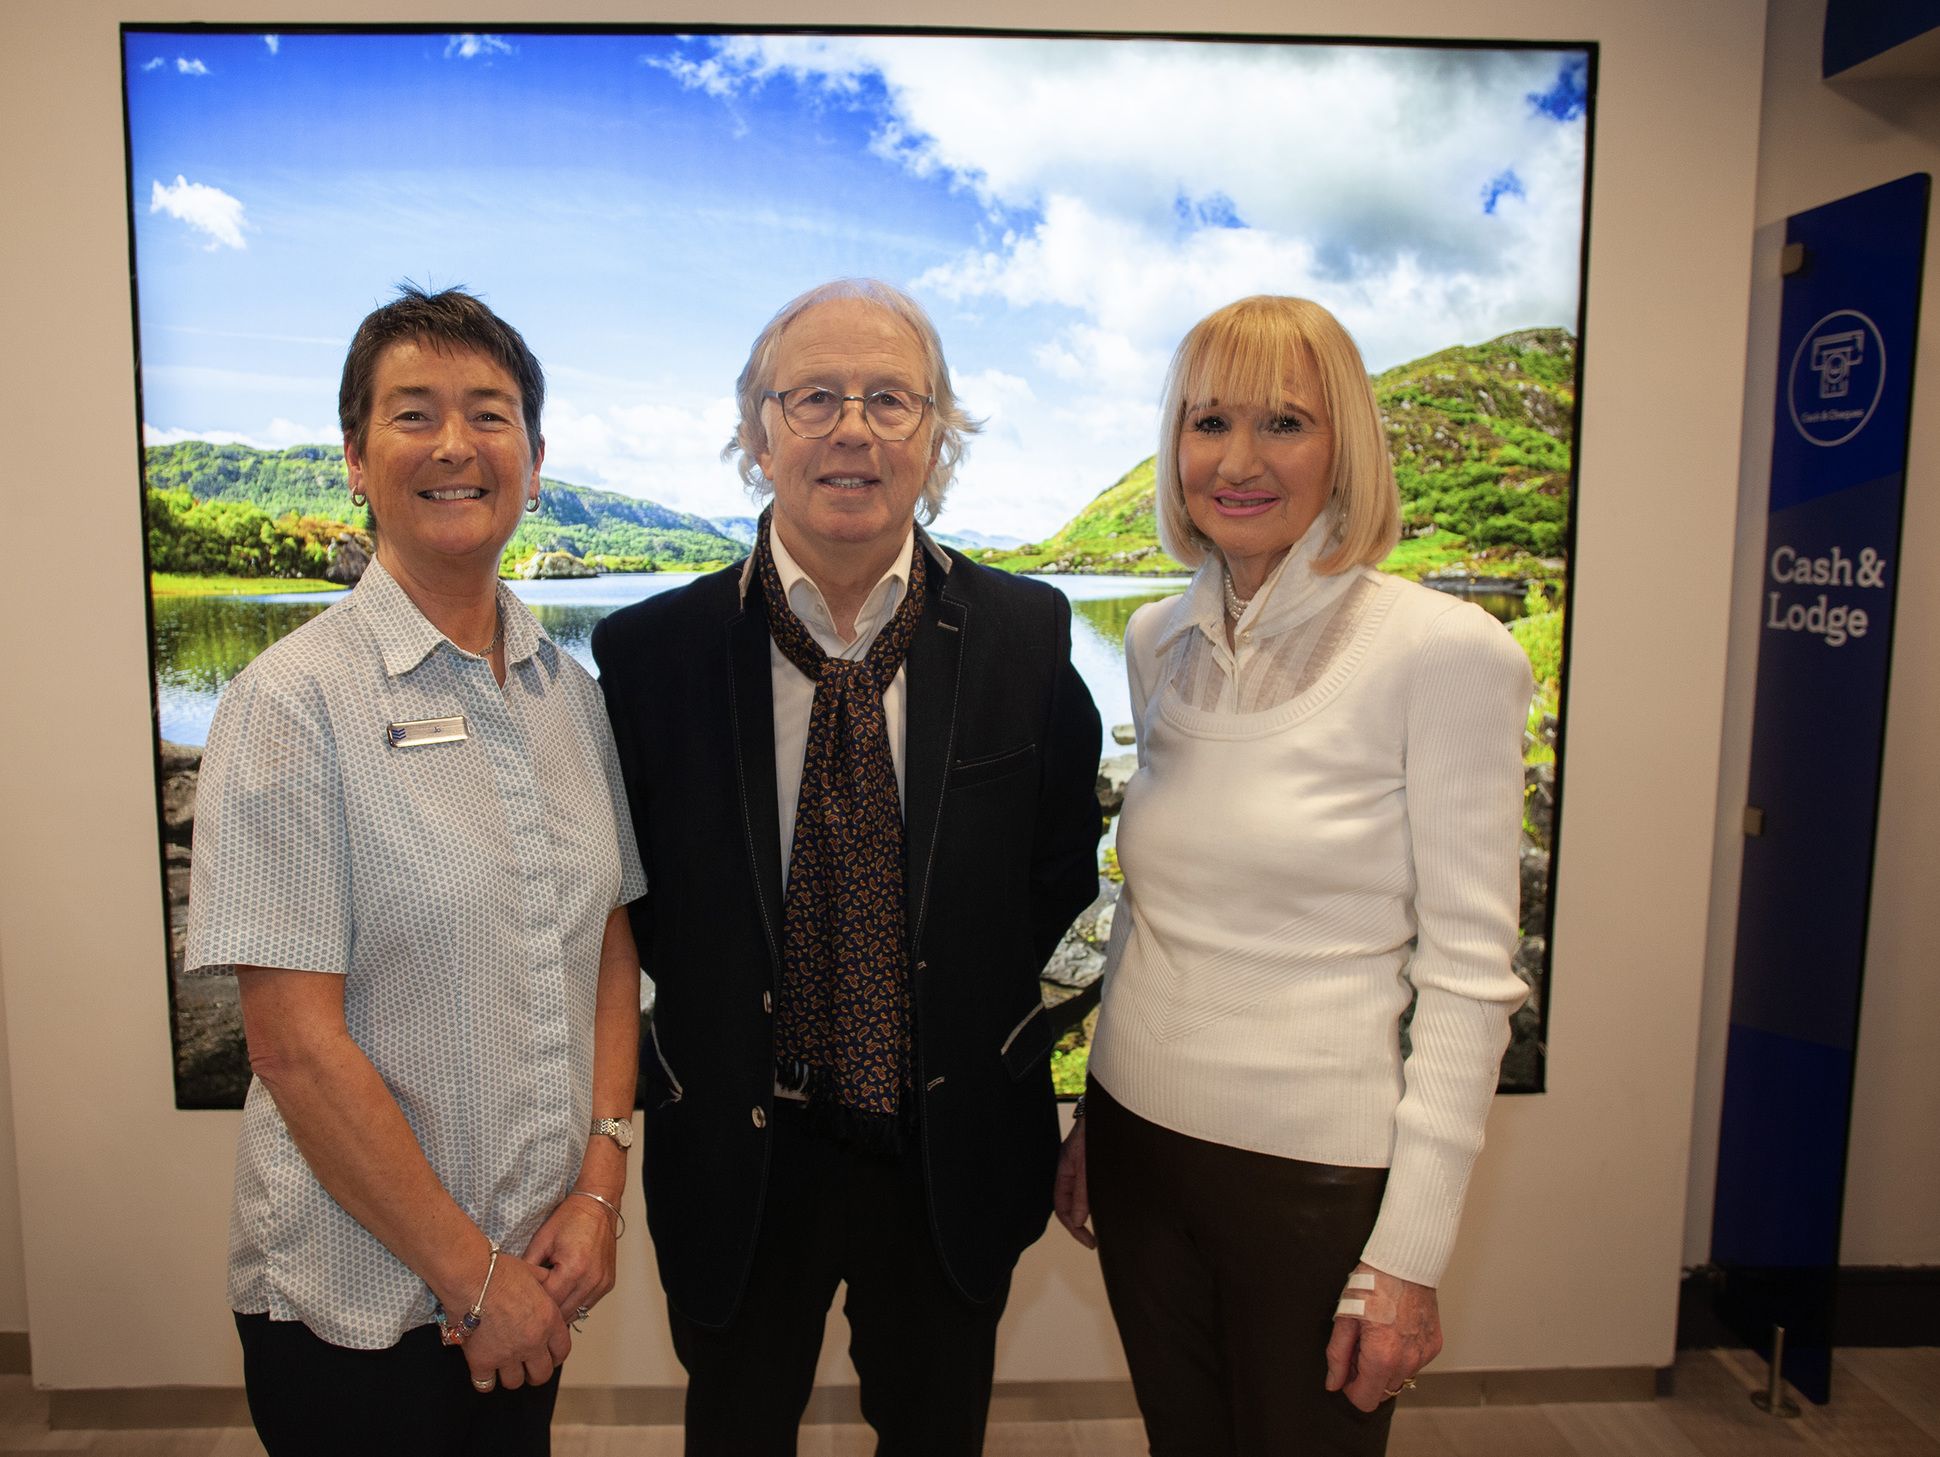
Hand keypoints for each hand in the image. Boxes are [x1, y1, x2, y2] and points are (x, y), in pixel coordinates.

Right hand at [457, 1253, 571, 1392]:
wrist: (471, 1277)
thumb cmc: (499, 1271)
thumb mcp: (533, 1273)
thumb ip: (545, 1286)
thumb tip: (548, 1285)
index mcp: (548, 1320)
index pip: (562, 1351)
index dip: (556, 1356)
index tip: (549, 1356)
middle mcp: (532, 1342)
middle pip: (541, 1374)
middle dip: (535, 1372)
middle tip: (527, 1366)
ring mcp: (507, 1355)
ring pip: (515, 1382)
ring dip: (510, 1375)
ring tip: (504, 1366)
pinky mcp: (482, 1361)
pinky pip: (486, 1384)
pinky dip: (485, 1380)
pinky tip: (483, 1370)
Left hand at [525, 1191, 619, 1323]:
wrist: (598, 1206)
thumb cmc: (570, 1219)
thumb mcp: (541, 1241)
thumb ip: (528, 1269)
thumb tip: (518, 1290)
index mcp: (574, 1269)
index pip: (548, 1302)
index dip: (533, 1303)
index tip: (522, 1300)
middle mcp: (592, 1280)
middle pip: (562, 1313)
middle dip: (546, 1311)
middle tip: (531, 1306)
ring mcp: (602, 1284)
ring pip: (576, 1314)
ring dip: (560, 1311)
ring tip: (546, 1302)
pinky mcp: (608, 1284)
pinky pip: (587, 1305)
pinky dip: (573, 1304)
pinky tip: (562, 1294)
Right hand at [1053, 1118, 1094, 1248]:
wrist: (1109, 1110)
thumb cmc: (1094, 1131)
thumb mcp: (1087, 1165)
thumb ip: (1082, 1193)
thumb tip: (1078, 1221)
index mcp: (1063, 1170)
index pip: (1061, 1207)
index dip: (1073, 1228)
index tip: (1089, 1242)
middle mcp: (1071, 1170)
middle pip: (1069, 1205)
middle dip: (1079, 1225)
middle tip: (1094, 1241)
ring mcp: (1083, 1166)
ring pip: (1081, 1197)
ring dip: (1089, 1213)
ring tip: (1103, 1228)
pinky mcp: (1096, 1162)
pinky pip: (1091, 1187)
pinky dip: (1097, 1200)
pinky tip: (1107, 1206)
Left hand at [1323, 1262, 1441, 1412]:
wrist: (1405, 1262)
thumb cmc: (1373, 1283)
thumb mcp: (1345, 1318)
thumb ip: (1337, 1355)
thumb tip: (1333, 1382)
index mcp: (1381, 1357)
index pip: (1366, 1400)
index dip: (1351, 1389)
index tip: (1347, 1371)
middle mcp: (1407, 1361)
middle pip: (1383, 1391)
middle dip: (1367, 1376)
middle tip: (1360, 1346)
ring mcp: (1423, 1355)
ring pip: (1400, 1378)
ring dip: (1386, 1367)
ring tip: (1378, 1335)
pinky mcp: (1434, 1346)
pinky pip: (1415, 1363)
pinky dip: (1403, 1355)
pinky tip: (1395, 1330)